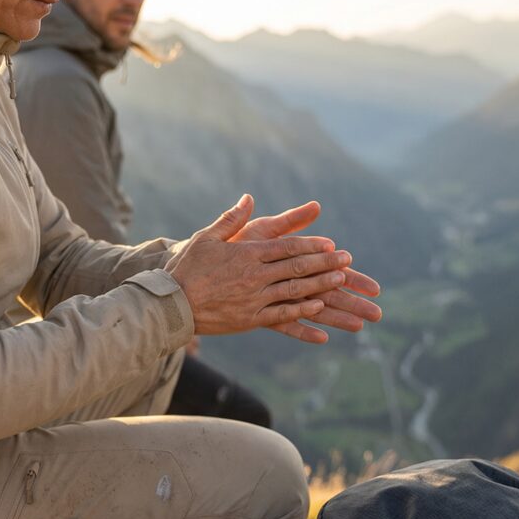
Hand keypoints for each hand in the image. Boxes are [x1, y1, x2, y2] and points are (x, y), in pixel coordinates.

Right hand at [166, 195, 380, 343]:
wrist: (172, 304)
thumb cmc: (186, 269)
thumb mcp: (206, 238)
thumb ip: (231, 219)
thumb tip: (248, 198)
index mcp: (247, 254)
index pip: (287, 247)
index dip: (312, 246)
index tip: (331, 244)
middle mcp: (255, 276)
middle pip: (297, 268)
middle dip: (325, 264)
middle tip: (347, 261)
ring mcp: (254, 299)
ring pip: (295, 291)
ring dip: (320, 285)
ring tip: (340, 281)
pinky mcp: (250, 319)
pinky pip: (282, 315)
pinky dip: (302, 312)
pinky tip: (318, 308)